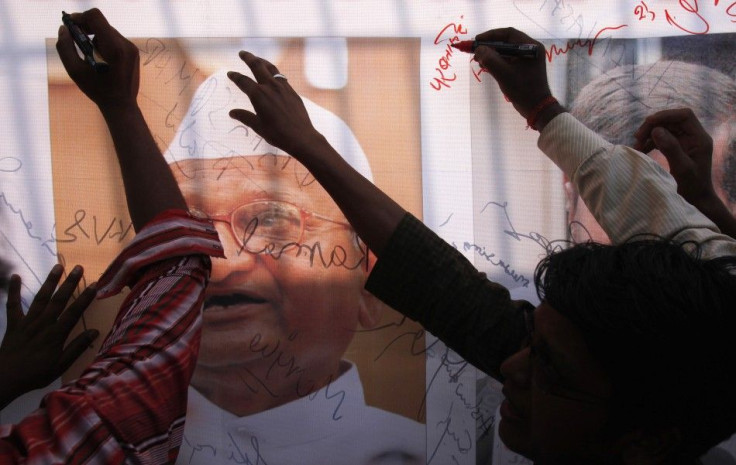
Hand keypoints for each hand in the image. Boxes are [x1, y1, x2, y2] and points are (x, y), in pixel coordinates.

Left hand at [0, 264, 98, 408]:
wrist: (5, 379)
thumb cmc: (35, 374)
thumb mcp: (60, 366)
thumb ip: (77, 348)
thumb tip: (95, 332)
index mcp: (56, 335)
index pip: (74, 312)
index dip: (85, 298)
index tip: (95, 284)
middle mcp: (43, 324)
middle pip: (58, 300)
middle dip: (70, 283)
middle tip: (78, 267)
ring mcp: (27, 322)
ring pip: (40, 298)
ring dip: (49, 282)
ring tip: (58, 266)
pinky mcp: (13, 324)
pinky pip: (13, 305)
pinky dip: (14, 290)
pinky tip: (16, 276)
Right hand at [56, 8, 139, 112]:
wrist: (121, 105)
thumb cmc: (97, 90)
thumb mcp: (75, 70)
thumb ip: (65, 47)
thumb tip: (63, 29)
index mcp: (114, 48)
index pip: (95, 17)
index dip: (80, 18)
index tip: (70, 25)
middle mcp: (126, 44)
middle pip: (101, 23)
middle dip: (86, 28)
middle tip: (74, 39)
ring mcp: (132, 47)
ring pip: (107, 31)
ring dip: (95, 38)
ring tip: (90, 56)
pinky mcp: (133, 52)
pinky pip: (115, 39)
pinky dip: (104, 44)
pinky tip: (100, 60)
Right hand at [226, 51, 322, 155]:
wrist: (301, 137)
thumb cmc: (277, 134)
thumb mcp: (258, 127)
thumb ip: (245, 117)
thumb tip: (232, 112)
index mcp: (259, 95)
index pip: (243, 81)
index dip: (235, 76)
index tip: (230, 73)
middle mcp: (270, 87)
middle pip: (257, 66)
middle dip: (248, 58)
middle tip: (242, 53)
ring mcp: (283, 88)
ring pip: (271, 68)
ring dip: (263, 62)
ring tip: (257, 59)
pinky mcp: (292, 92)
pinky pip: (281, 77)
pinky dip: (274, 73)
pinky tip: (274, 75)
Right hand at [472, 28, 553, 118]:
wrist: (536, 108)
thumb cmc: (523, 90)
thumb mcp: (504, 74)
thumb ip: (490, 59)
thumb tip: (478, 49)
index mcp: (530, 46)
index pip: (508, 33)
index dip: (491, 35)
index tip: (476, 40)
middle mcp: (530, 49)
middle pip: (506, 41)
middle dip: (489, 46)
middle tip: (475, 52)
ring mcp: (527, 58)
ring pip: (505, 51)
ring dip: (491, 54)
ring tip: (478, 61)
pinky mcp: (523, 67)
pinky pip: (508, 59)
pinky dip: (496, 61)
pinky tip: (486, 66)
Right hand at [634, 108, 714, 206]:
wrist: (696, 200)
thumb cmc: (692, 186)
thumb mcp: (682, 168)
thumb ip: (670, 148)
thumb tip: (656, 130)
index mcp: (699, 138)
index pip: (684, 116)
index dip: (665, 115)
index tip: (648, 124)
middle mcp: (693, 136)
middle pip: (672, 120)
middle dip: (654, 125)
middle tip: (637, 137)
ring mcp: (685, 141)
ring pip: (665, 128)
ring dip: (649, 134)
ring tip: (637, 145)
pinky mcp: (677, 147)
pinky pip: (662, 138)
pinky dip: (650, 142)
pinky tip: (641, 149)